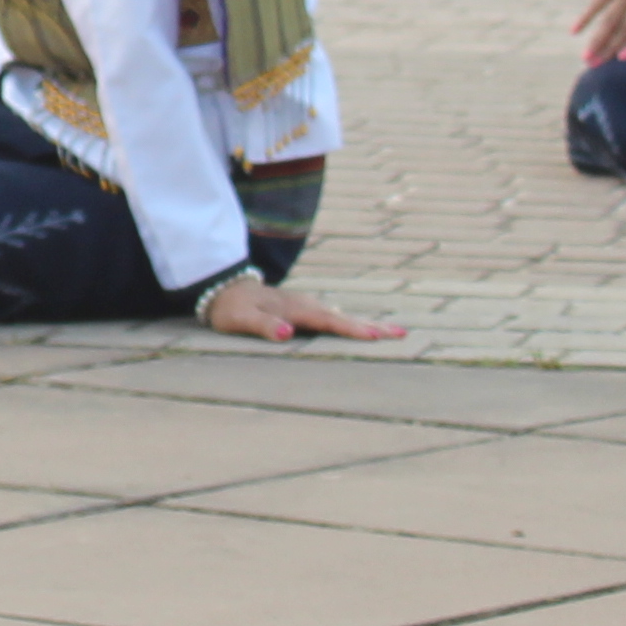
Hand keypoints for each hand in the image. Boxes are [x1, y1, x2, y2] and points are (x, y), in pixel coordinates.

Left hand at [201, 275, 407, 344]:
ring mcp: (307, 307)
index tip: (376, 336)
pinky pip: (334, 319)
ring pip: (342, 317)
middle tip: (402, 334)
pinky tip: (364, 330)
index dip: (352, 329)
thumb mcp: (241, 318)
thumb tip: (288, 333)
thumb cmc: (231, 307)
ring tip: (393, 333)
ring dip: (367, 324)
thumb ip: (264, 325)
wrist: (223, 288)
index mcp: (296, 309)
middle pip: (344, 318)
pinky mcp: (305, 311)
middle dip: (373, 326)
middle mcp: (306, 305)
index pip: (329, 321)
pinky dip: (352, 324)